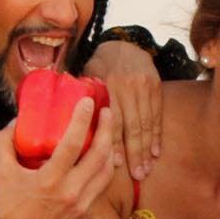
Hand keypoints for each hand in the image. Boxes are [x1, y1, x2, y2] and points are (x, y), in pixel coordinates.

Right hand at [0, 99, 121, 218]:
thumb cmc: (9, 211)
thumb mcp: (0, 174)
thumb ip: (5, 144)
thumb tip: (16, 121)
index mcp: (50, 181)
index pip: (72, 144)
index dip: (82, 120)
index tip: (88, 102)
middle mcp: (71, 193)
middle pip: (99, 155)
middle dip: (107, 129)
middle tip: (108, 111)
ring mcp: (82, 205)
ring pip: (107, 171)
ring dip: (110, 148)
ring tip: (108, 131)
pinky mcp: (87, 214)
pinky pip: (102, 186)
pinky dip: (106, 168)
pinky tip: (103, 157)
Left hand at [85, 39, 164, 180]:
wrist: (124, 43)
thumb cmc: (99, 64)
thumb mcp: (86, 74)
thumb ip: (80, 97)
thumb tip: (62, 125)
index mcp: (109, 84)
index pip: (113, 119)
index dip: (114, 143)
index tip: (114, 164)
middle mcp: (129, 86)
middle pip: (133, 125)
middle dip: (135, 153)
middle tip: (137, 175)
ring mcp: (144, 87)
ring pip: (147, 123)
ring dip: (147, 149)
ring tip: (145, 169)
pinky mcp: (156, 88)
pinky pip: (157, 116)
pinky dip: (156, 136)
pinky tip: (155, 153)